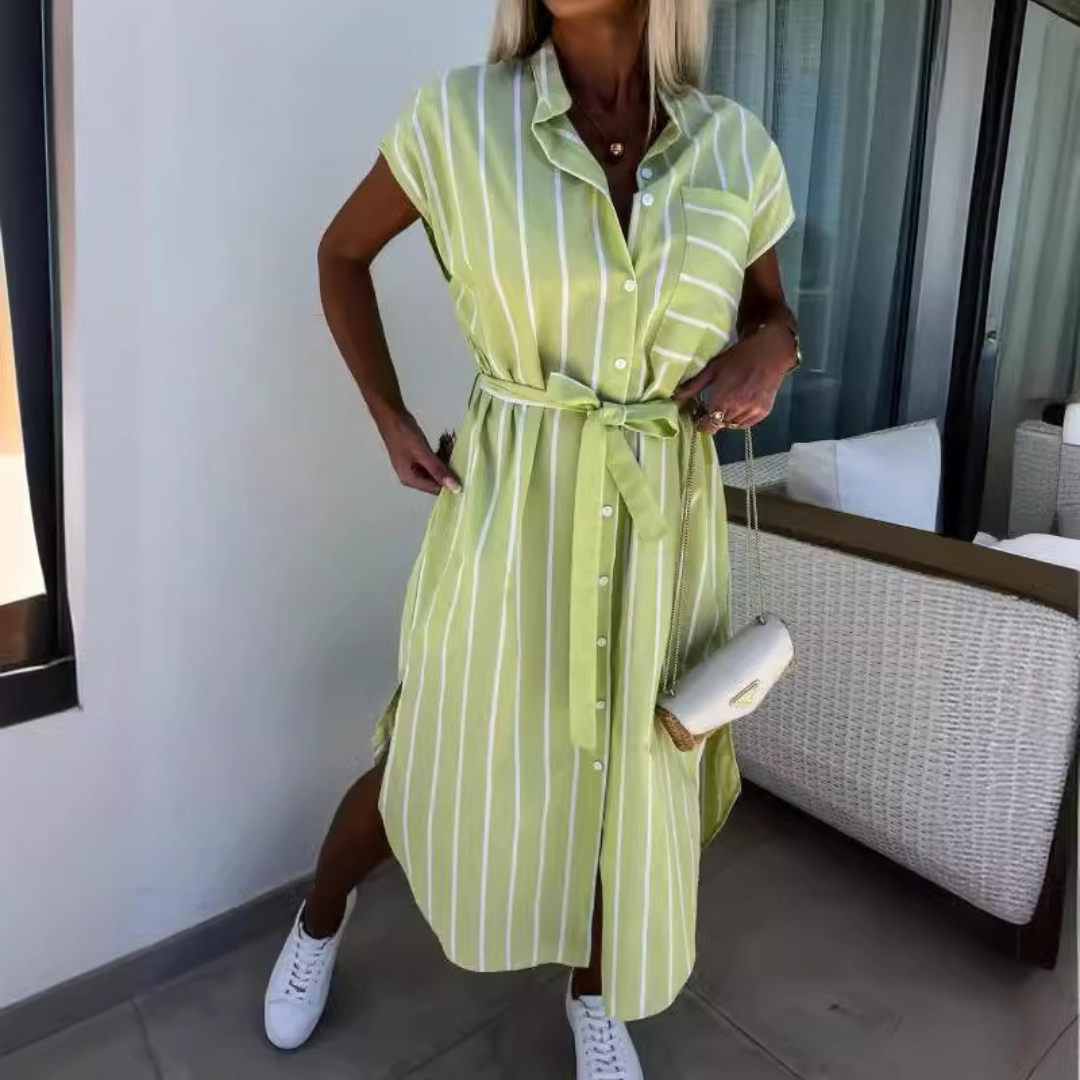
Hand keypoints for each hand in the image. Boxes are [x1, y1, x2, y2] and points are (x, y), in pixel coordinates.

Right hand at [377, 410, 460, 495]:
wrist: (391, 415)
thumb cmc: (404, 435)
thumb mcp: (423, 453)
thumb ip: (438, 470)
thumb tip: (455, 488)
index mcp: (411, 480)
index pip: (436, 489)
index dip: (450, 484)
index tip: (465, 475)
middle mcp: (412, 476)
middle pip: (437, 479)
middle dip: (448, 467)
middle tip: (456, 453)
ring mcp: (415, 466)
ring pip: (436, 468)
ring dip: (445, 457)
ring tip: (450, 443)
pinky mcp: (417, 457)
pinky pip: (433, 460)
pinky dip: (440, 453)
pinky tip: (445, 442)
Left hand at [674, 323, 794, 435]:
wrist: (769, 353)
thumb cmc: (738, 358)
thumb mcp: (712, 369)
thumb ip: (693, 386)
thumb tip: (674, 397)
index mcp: (721, 401)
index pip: (708, 427)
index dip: (702, 423)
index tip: (700, 415)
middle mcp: (737, 410)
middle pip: (720, 425)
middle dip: (714, 418)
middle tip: (715, 403)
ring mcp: (752, 412)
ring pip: (733, 425)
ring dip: (728, 417)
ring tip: (729, 401)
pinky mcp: (763, 412)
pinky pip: (747, 423)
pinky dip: (741, 417)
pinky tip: (741, 402)